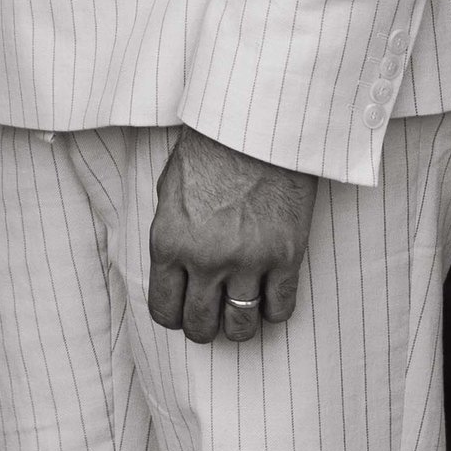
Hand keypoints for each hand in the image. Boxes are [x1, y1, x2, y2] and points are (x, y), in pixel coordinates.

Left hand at [146, 126, 318, 341]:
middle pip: (201, 325)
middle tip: (211, 317)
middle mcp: (206, 259)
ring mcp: (249, 260)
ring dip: (239, 325)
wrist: (255, 123)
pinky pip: (280, 308)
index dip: (173, 317)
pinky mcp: (287, 256)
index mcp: (170, 242)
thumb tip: (174, 271)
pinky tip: (269, 297)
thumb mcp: (169, 190)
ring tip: (240, 313)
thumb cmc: (208, 149)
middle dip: (203, 328)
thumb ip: (171, 235)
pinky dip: (274, 310)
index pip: (164, 310)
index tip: (182, 312)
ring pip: (241, 325)